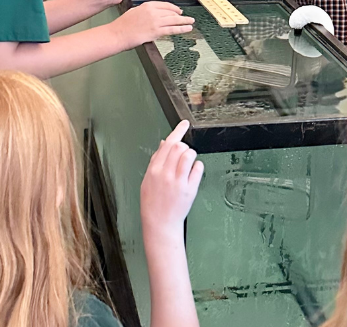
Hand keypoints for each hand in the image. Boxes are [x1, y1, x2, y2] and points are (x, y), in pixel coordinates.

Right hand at [112, 1, 194, 48]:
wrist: (118, 33)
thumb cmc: (123, 24)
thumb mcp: (134, 11)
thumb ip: (145, 11)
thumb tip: (153, 14)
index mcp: (147, 5)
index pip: (165, 5)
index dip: (174, 8)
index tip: (178, 10)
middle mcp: (153, 12)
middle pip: (171, 12)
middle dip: (180, 15)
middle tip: (187, 17)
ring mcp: (155, 21)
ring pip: (174, 20)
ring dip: (184, 21)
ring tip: (191, 22)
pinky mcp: (156, 31)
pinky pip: (172, 29)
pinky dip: (182, 28)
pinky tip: (187, 28)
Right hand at [141, 120, 203, 235]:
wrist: (159, 223)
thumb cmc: (153, 202)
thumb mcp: (148, 179)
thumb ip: (156, 160)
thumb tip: (164, 143)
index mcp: (154, 170)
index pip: (168, 143)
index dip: (178, 131)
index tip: (185, 123)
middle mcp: (166, 174)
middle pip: (180, 147)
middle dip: (184, 147)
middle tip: (183, 155)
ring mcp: (178, 181)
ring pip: (190, 155)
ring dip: (191, 156)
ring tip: (187, 165)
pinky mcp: (190, 189)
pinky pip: (198, 168)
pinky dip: (197, 167)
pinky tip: (192, 173)